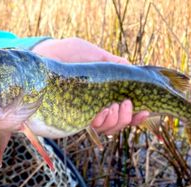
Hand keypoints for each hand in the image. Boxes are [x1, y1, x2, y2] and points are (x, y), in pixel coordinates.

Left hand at [32, 37, 148, 134]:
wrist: (45, 56)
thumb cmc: (68, 54)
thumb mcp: (94, 55)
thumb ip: (113, 63)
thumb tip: (131, 68)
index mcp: (103, 95)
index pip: (123, 112)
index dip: (135, 116)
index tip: (146, 111)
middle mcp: (94, 107)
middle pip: (117, 124)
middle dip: (125, 118)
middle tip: (124, 103)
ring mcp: (82, 113)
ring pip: (105, 128)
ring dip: (113, 121)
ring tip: (111, 107)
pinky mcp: (69, 117)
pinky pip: (89, 128)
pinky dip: (99, 123)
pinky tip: (102, 112)